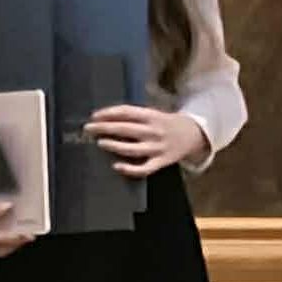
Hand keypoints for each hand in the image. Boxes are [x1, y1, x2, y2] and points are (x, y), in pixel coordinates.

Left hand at [85, 104, 208, 176]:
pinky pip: (144, 168)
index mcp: (152, 116)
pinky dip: (129, 169)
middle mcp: (154, 131)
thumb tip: (107, 120)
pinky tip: (117, 166)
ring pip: (132, 148)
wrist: (193, 135)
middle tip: (88, 128)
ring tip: (100, 142)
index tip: (94, 116)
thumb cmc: (166, 124)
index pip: (127, 112)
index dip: (109, 113)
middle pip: (126, 129)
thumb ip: (135, 117)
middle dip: (105, 128)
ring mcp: (157, 147)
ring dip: (114, 145)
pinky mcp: (161, 161)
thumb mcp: (154, 115)